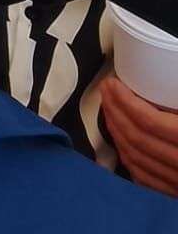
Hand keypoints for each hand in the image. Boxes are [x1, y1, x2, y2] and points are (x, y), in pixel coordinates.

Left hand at [102, 75, 177, 195]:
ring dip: (115, 131)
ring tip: (108, 109)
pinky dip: (126, 156)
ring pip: (135, 157)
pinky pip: (143, 176)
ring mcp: (177, 182)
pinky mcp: (175, 193)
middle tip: (105, 91)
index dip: (125, 101)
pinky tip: (119, 139)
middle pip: (136, 138)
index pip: (149, 122)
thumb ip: (174, 101)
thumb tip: (161, 84)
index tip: (112, 83)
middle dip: (114, 111)